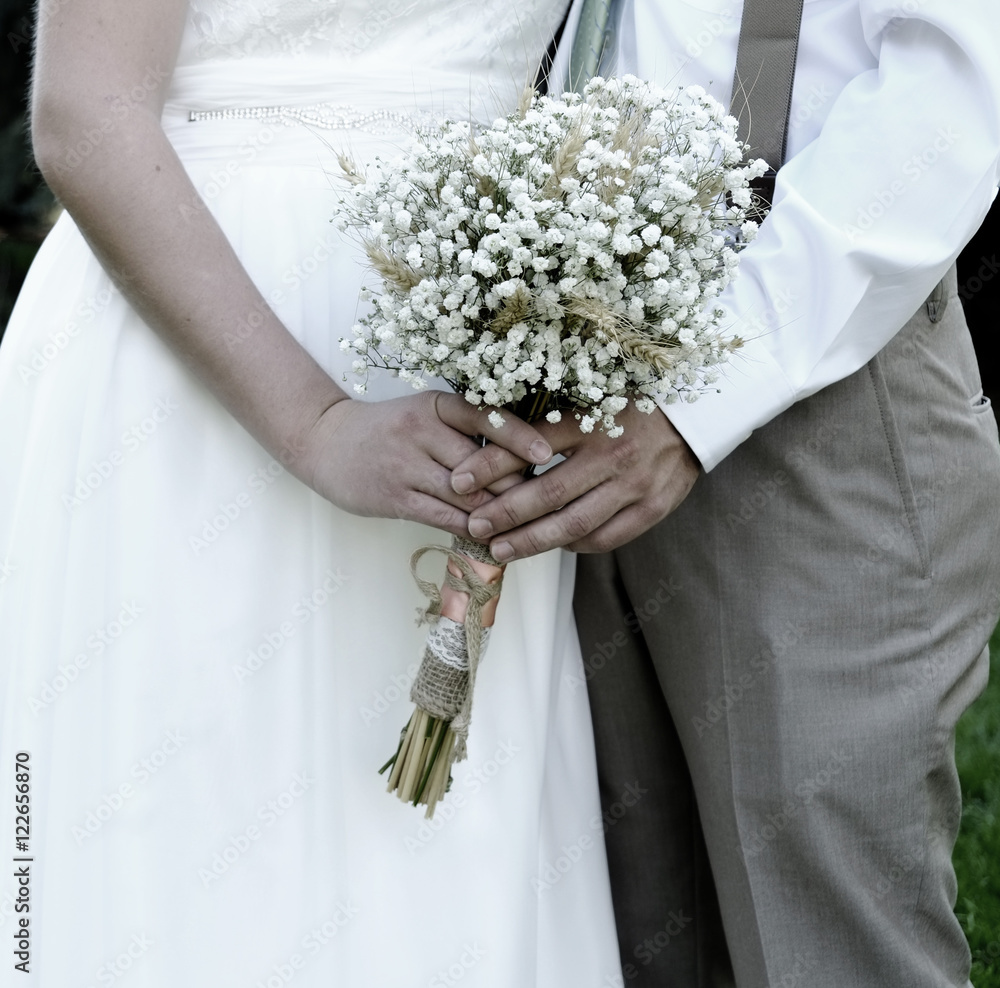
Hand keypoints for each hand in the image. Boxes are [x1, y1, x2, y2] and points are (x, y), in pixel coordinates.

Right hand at [301, 392, 552, 536]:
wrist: (326, 442)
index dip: (519, 436)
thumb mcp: (425, 414)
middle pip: (481, 464)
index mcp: (435, 404)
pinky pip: (443, 517)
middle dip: (515, 487)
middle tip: (544, 502)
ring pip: (465, 495)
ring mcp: (405, 465)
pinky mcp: (394, 496)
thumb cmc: (389, 430)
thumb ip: (464, 431)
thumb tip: (521, 460)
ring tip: (525, 526)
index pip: (484, 417)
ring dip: (497, 514)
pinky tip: (490, 537)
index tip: (547, 453)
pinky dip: (471, 529)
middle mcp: (421, 430)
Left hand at [450, 403, 699, 558]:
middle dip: (504, 514)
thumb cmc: (636, 404)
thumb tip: (496, 435)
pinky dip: (575, 545)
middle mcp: (612, 454)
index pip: (532, 443)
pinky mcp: (652, 508)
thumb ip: (554, 420)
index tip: (458, 480)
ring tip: (500, 549)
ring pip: (574, 523)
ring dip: (532, 540)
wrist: (700, 417)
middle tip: (474, 527)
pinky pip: (605, 537)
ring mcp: (635, 486)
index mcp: (593, 420)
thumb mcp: (594, 397)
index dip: (491, 464)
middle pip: (549, 492)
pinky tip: (552, 547)